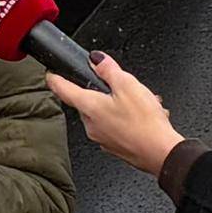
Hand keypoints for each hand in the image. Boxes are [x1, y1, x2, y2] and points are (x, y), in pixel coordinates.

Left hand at [41, 50, 182, 180]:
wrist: (160, 153)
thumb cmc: (144, 123)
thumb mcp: (127, 84)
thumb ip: (108, 69)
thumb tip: (96, 60)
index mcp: (89, 106)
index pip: (62, 89)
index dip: (55, 78)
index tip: (51, 74)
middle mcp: (90, 124)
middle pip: (88, 101)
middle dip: (103, 92)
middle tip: (122, 87)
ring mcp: (101, 138)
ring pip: (104, 114)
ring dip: (119, 106)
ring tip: (141, 104)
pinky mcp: (114, 147)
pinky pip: (115, 127)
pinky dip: (126, 120)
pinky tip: (142, 118)